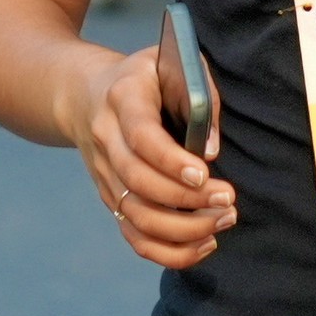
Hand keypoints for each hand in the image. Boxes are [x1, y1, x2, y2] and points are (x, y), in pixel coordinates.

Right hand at [60, 40, 232, 269]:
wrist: (86, 94)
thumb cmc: (147, 77)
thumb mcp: (172, 65)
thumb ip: (198, 96)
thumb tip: (212, 149)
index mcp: (122, 98)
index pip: (141, 137)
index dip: (171, 161)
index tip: (205, 174)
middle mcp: (105, 139)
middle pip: (138, 182)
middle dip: (187, 200)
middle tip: (228, 201)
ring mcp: (104, 174)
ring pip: (136, 216)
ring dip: (184, 229)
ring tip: (224, 220)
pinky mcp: (110, 198)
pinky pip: (135, 236)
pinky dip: (170, 251)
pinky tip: (205, 244)